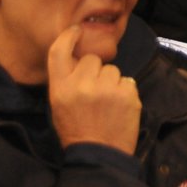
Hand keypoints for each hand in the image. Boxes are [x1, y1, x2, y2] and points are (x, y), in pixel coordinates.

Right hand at [48, 25, 140, 153]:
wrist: (99, 155)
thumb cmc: (76, 130)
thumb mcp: (59, 105)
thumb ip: (67, 81)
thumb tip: (79, 59)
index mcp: (60, 88)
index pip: (59, 52)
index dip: (68, 37)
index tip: (76, 31)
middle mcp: (82, 84)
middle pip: (92, 59)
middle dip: (95, 71)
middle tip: (94, 93)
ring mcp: (106, 89)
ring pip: (112, 70)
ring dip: (111, 82)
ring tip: (107, 103)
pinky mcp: (127, 94)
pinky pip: (127, 81)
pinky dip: (124, 92)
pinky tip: (118, 108)